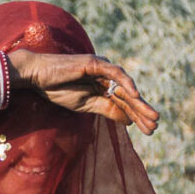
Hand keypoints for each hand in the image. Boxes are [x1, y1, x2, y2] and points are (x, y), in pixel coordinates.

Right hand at [8, 50, 159, 134]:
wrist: (38, 77)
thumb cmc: (58, 89)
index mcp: (103, 87)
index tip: (149, 130)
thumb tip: (129, 120)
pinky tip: (136, 96)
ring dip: (139, 101)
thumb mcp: (86, 105)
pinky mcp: (95, 63)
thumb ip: (107, 110)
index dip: (137, 116)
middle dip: (142, 111)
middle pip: (128, 96)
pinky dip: (126, 83)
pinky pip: (115, 73)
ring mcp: (102, 68)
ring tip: (151, 115)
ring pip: (125, 86)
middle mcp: (106, 77)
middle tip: (155, 125)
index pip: (124, 103)